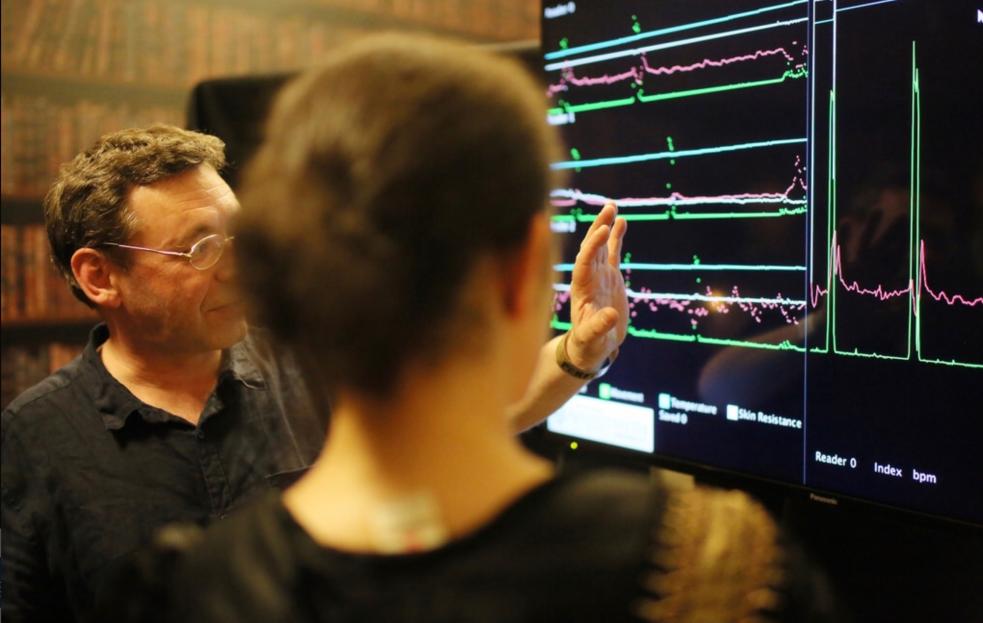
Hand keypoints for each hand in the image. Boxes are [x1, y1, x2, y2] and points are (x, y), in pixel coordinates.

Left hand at [566, 202, 627, 370]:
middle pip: (590, 248)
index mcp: (581, 290)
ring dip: (604, 227)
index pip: (584, 263)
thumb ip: (598, 327)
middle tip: (608, 209)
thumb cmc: (588, 344)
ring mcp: (599, 276)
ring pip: (600, 246)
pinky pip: (612, 253)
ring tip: (612, 206)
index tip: (602, 231)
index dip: (592, 247)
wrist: (593, 346)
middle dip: (597, 229)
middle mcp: (588, 278)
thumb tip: (611, 314)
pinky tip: (621, 221)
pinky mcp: (610, 278)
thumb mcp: (592, 338)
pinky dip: (616, 238)